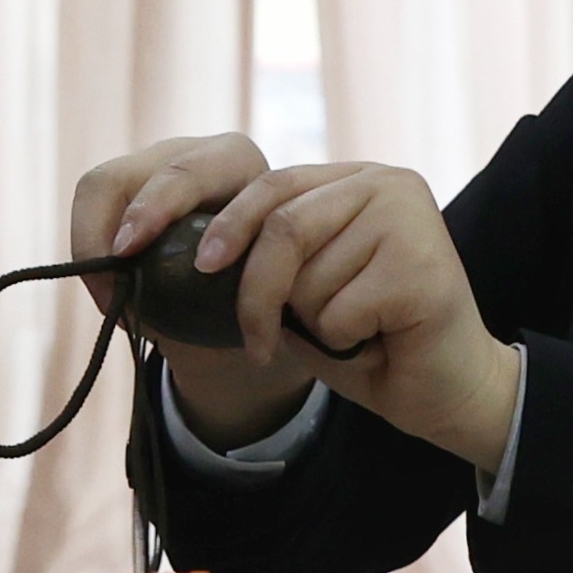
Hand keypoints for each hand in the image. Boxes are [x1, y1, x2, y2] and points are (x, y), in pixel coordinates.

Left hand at [86, 139, 518, 467]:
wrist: (445, 393)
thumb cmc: (364, 344)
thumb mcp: (294, 293)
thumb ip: (254, 260)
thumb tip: (160, 253)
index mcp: (346, 179)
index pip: (259, 184)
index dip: (193, 211)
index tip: (128, 245)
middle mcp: (379, 181)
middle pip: (278, 225)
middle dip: (250, 294)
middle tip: (251, 340)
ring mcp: (407, 213)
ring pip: (304, 277)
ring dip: (313, 326)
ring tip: (353, 336)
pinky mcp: (424, 262)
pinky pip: (337, 311)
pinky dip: (344, 344)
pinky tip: (378, 342)